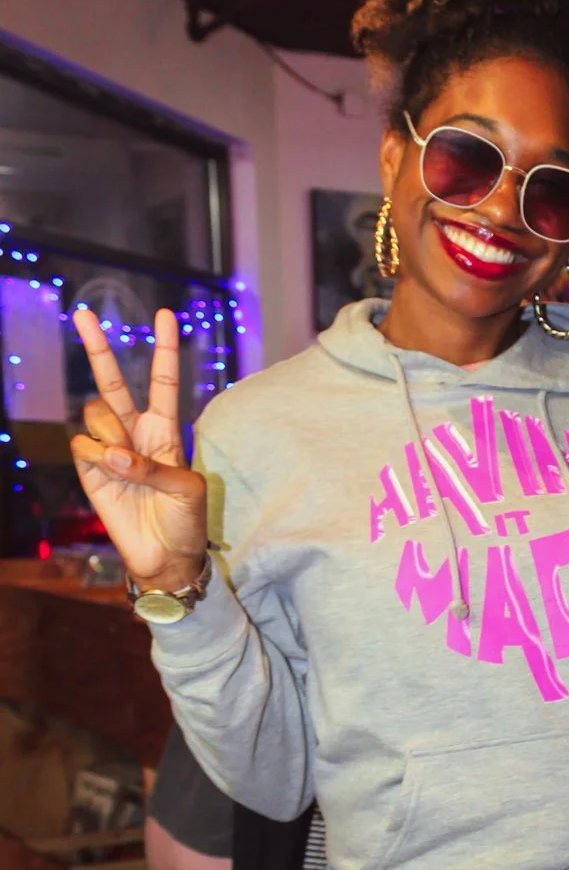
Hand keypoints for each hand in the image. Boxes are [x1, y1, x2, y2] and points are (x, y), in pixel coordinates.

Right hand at [69, 307, 207, 591]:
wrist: (165, 556)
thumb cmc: (185, 521)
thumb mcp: (185, 489)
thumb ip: (152, 465)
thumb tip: (113, 453)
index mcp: (166, 430)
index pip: (164, 382)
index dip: (164, 349)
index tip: (167, 314)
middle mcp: (135, 433)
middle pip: (113, 381)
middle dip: (98, 347)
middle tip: (83, 314)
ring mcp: (109, 449)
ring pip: (96, 413)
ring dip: (109, 431)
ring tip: (124, 462)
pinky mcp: (89, 469)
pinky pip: (83, 445)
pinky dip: (97, 456)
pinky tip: (111, 473)